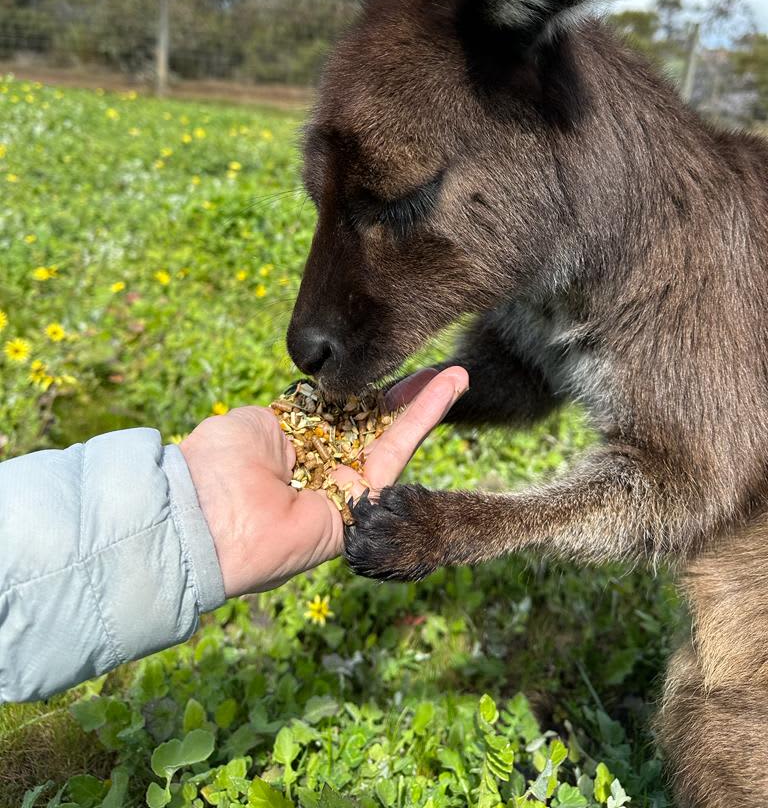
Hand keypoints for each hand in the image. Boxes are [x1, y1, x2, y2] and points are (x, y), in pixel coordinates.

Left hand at [181, 367, 468, 595]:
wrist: (205, 516)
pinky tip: (443, 390)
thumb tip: (320, 398)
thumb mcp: (258, 421)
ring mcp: (342, 488)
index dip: (369, 391)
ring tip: (456, 374)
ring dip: (425, 405)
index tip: (391, 366)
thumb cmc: (218, 464)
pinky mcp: (361, 505)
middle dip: (406, 397)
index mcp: (292, 446)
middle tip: (439, 368)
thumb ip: (297, 409)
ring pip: (393, 440)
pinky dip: (421, 421)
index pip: (341, 415)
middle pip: (374, 427)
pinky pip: (395, 456)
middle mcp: (320, 468)